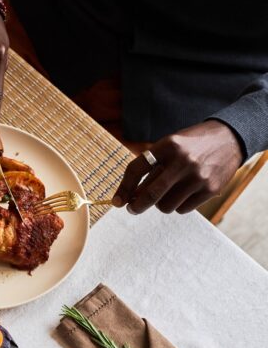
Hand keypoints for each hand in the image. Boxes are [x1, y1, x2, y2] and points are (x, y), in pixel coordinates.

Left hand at [112, 120, 243, 213]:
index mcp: (168, 146)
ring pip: (165, 205)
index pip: (136, 169)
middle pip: (150, 194)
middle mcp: (183, 161)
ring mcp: (199, 176)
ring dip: (160, 204)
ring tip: (167, 193)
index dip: (123, 188)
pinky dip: (178, 205)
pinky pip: (183, 209)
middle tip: (132, 208)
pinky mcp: (211, 189)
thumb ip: (151, 166)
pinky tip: (183, 193)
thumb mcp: (169, 145)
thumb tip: (130, 196)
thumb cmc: (191, 145)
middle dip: (137, 206)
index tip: (118, 202)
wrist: (230, 137)